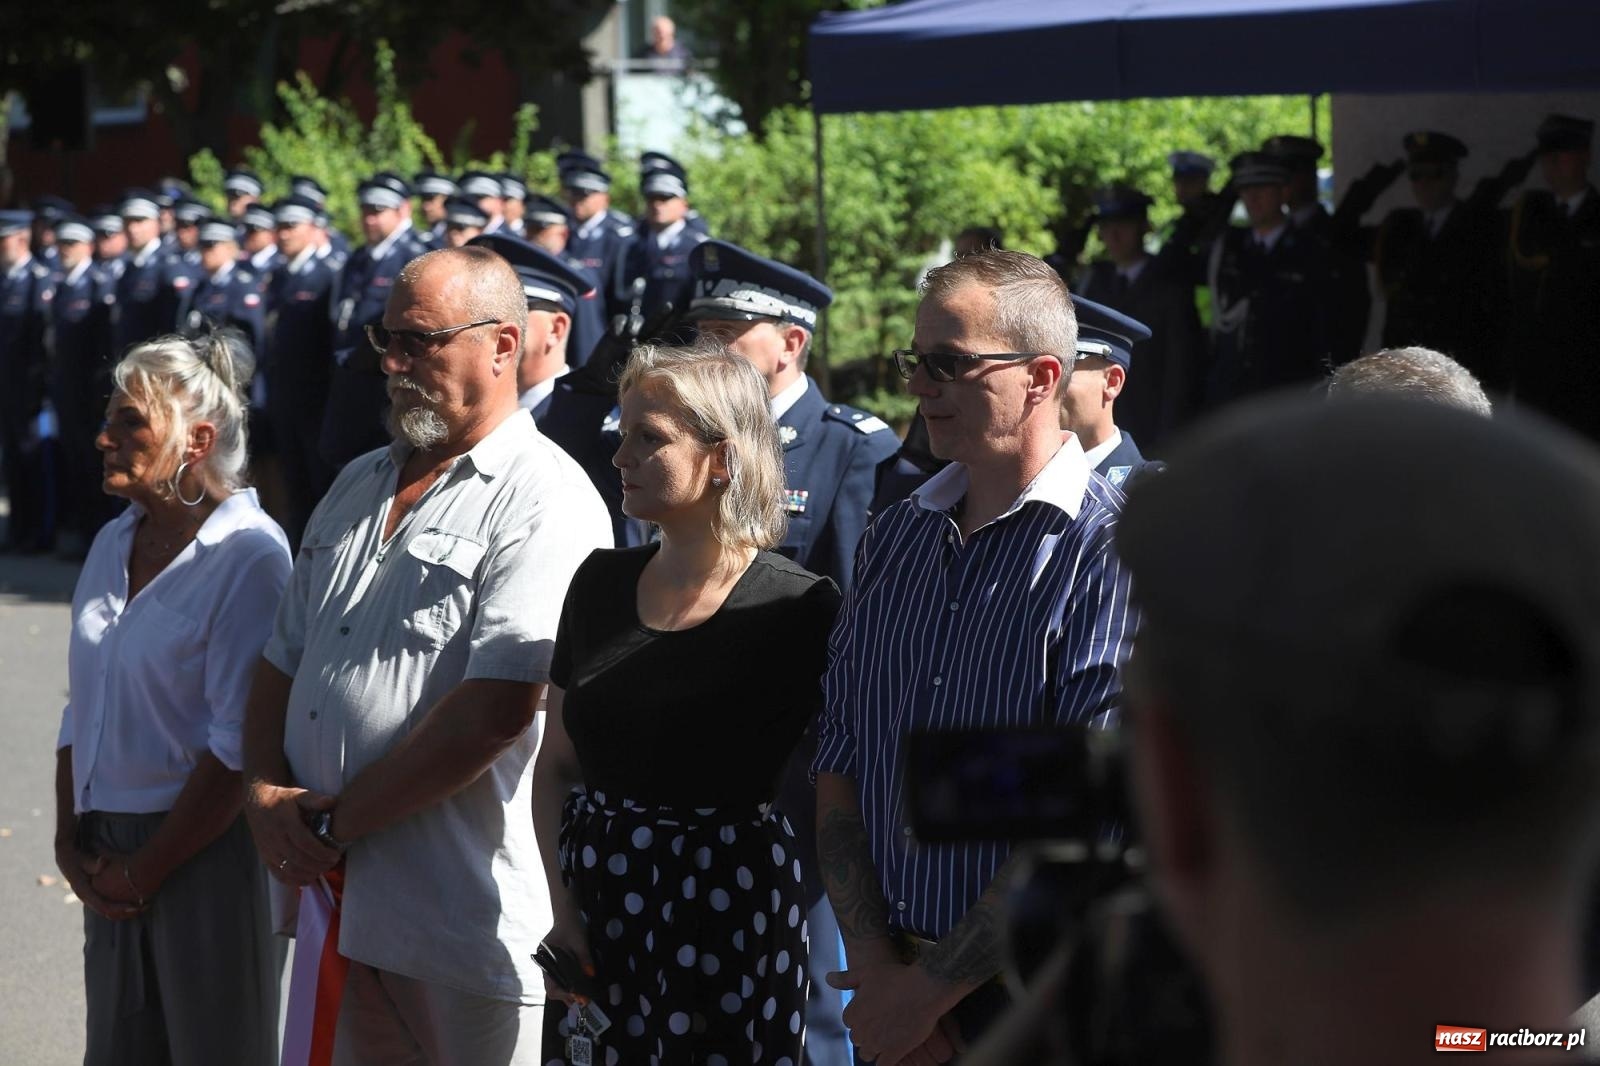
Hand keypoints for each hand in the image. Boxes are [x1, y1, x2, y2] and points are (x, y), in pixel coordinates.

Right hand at [54, 842, 143, 921]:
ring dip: (126, 911)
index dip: (121, 908)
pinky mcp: (95, 895)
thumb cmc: (75, 858)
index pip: (104, 906)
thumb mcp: (82, 859)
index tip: (136, 907)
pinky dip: (121, 906)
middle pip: (109, 913)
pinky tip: (135, 902)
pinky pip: (109, 906)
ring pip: (109, 912)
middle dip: (127, 912)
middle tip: (145, 907)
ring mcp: (91, 898)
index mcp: (84, 892)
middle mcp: (88, 899)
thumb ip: (92, 863)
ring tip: (144, 906)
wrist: (65, 859)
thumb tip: (103, 863)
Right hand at [243, 780, 339, 885]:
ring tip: (323, 870)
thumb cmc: (282, 799)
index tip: (336, 855)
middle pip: (298, 859)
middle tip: (333, 863)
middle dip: (318, 865)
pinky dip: (294, 881)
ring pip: (289, 870)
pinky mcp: (265, 858)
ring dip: (309, 874)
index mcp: (285, 823)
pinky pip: (279, 874)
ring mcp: (269, 850)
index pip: (305, 843)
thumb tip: (332, 801)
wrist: (257, 803)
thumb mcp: (297, 794)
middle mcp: (275, 839)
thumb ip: (314, 799)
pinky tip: (308, 879)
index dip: (321, 852)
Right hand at [540, 913, 595, 1007]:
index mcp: (545, 958)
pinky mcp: (558, 966)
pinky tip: (581, 990)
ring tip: (584, 999)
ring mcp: (551, 966)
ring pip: (557, 986)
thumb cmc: (572, 926)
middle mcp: (545, 965)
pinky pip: (561, 980)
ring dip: (569, 994)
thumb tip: (591, 975)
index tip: (578, 996)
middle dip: (567, 997)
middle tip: (584, 1001)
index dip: (564, 993)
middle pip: (553, 988)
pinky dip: (570, 987)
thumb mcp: (580, 940)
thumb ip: (584, 957)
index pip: (551, 984)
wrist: (568, 916)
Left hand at [829, 960, 961, 1063]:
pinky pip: (883, 1065)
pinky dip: (887, 1061)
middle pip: (857, 1039)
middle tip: (883, 1023)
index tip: (873, 1012)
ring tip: (889, 1038)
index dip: (861, 1017)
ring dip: (875, 1048)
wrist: (923, 989)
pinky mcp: (893, 1052)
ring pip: (867, 1054)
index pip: (849, 1022)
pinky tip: (895, 1053)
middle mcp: (861, 1031)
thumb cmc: (896, 977)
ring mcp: (877, 1043)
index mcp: (852, 1013)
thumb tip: (828, 979)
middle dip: (867, 1033)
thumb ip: (846, 979)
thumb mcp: (867, 972)